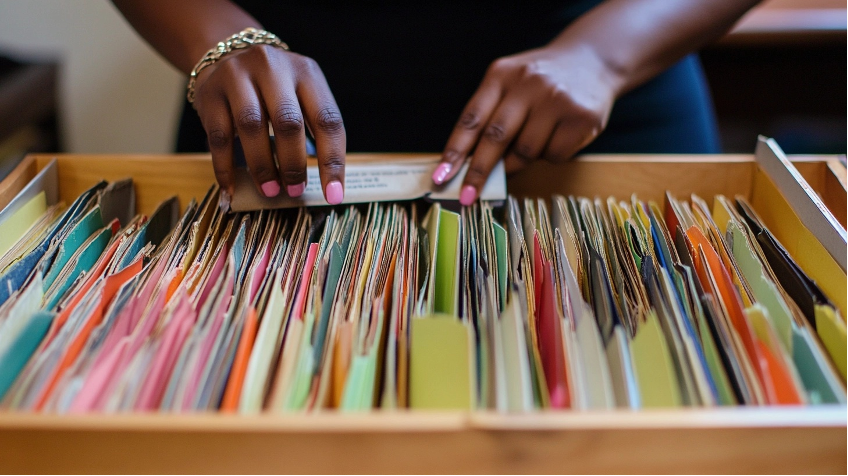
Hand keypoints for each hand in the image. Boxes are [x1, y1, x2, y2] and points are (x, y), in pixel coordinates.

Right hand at [193, 45, 345, 203]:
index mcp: (306, 73)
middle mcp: (273, 68)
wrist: (227, 53)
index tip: (333, 194)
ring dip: (262, 165)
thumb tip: (323, 184)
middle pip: (287, 121)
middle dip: (294, 163)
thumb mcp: (301, 95)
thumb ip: (311, 130)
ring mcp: (238, 77)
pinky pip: (219, 136)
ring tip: (270, 190)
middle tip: (295, 191)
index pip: (327, 120)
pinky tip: (232, 187)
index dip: (333, 161)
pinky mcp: (210, 93)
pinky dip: (226, 167)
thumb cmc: (274, 88)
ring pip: (251, 126)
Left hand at [434, 45, 618, 204]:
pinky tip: (556, 137)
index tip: (441, 177)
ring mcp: (557, 99)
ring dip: (519, 162)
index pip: (471, 119)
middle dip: (478, 171)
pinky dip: (549, 156)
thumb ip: (490, 117)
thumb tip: (470, 168)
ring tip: (528, 146)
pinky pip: (554, 155)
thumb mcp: (510, 84)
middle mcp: (528, 84)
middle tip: (467, 195)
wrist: (593, 59)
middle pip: (496, 138)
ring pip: (525, 152)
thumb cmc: (541, 82)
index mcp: (501, 75)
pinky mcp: (582, 117)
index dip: (454, 151)